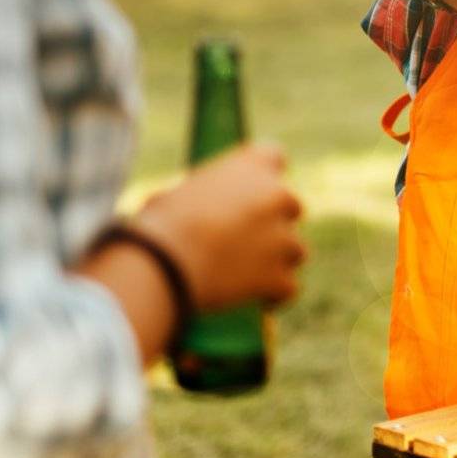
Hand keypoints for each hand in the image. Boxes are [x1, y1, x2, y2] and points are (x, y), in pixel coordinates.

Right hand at [134, 143, 306, 310]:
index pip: (273, 156)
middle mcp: (276, 195)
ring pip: (296, 249)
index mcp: (251, 166)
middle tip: (247, 239)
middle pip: (291, 206)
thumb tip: (193, 215)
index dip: (266, 174)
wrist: (166, 262)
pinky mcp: (279, 275)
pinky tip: (262, 301)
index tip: (256, 189)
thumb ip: (203, 198)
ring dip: (278, 260)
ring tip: (248, 274)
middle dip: (275, 221)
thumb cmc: (160, 224)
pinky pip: (289, 287)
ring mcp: (282, 237)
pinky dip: (276, 294)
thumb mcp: (176, 195)